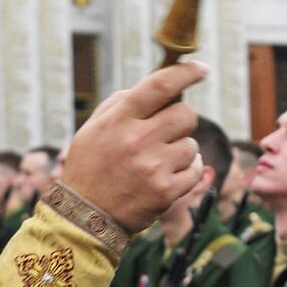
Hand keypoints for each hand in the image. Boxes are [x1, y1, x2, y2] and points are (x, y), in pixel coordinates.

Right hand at [60, 61, 206, 231]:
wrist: (84, 217)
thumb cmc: (90, 167)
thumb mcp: (93, 129)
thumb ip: (122, 104)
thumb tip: (160, 88)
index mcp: (119, 120)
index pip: (160, 85)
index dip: (186, 72)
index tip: (201, 69)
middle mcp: (137, 140)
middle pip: (186, 114)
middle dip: (182, 120)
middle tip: (168, 131)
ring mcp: (153, 167)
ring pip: (192, 144)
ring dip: (181, 150)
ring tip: (157, 162)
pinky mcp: (166, 192)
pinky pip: (195, 170)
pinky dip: (186, 172)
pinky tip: (166, 176)